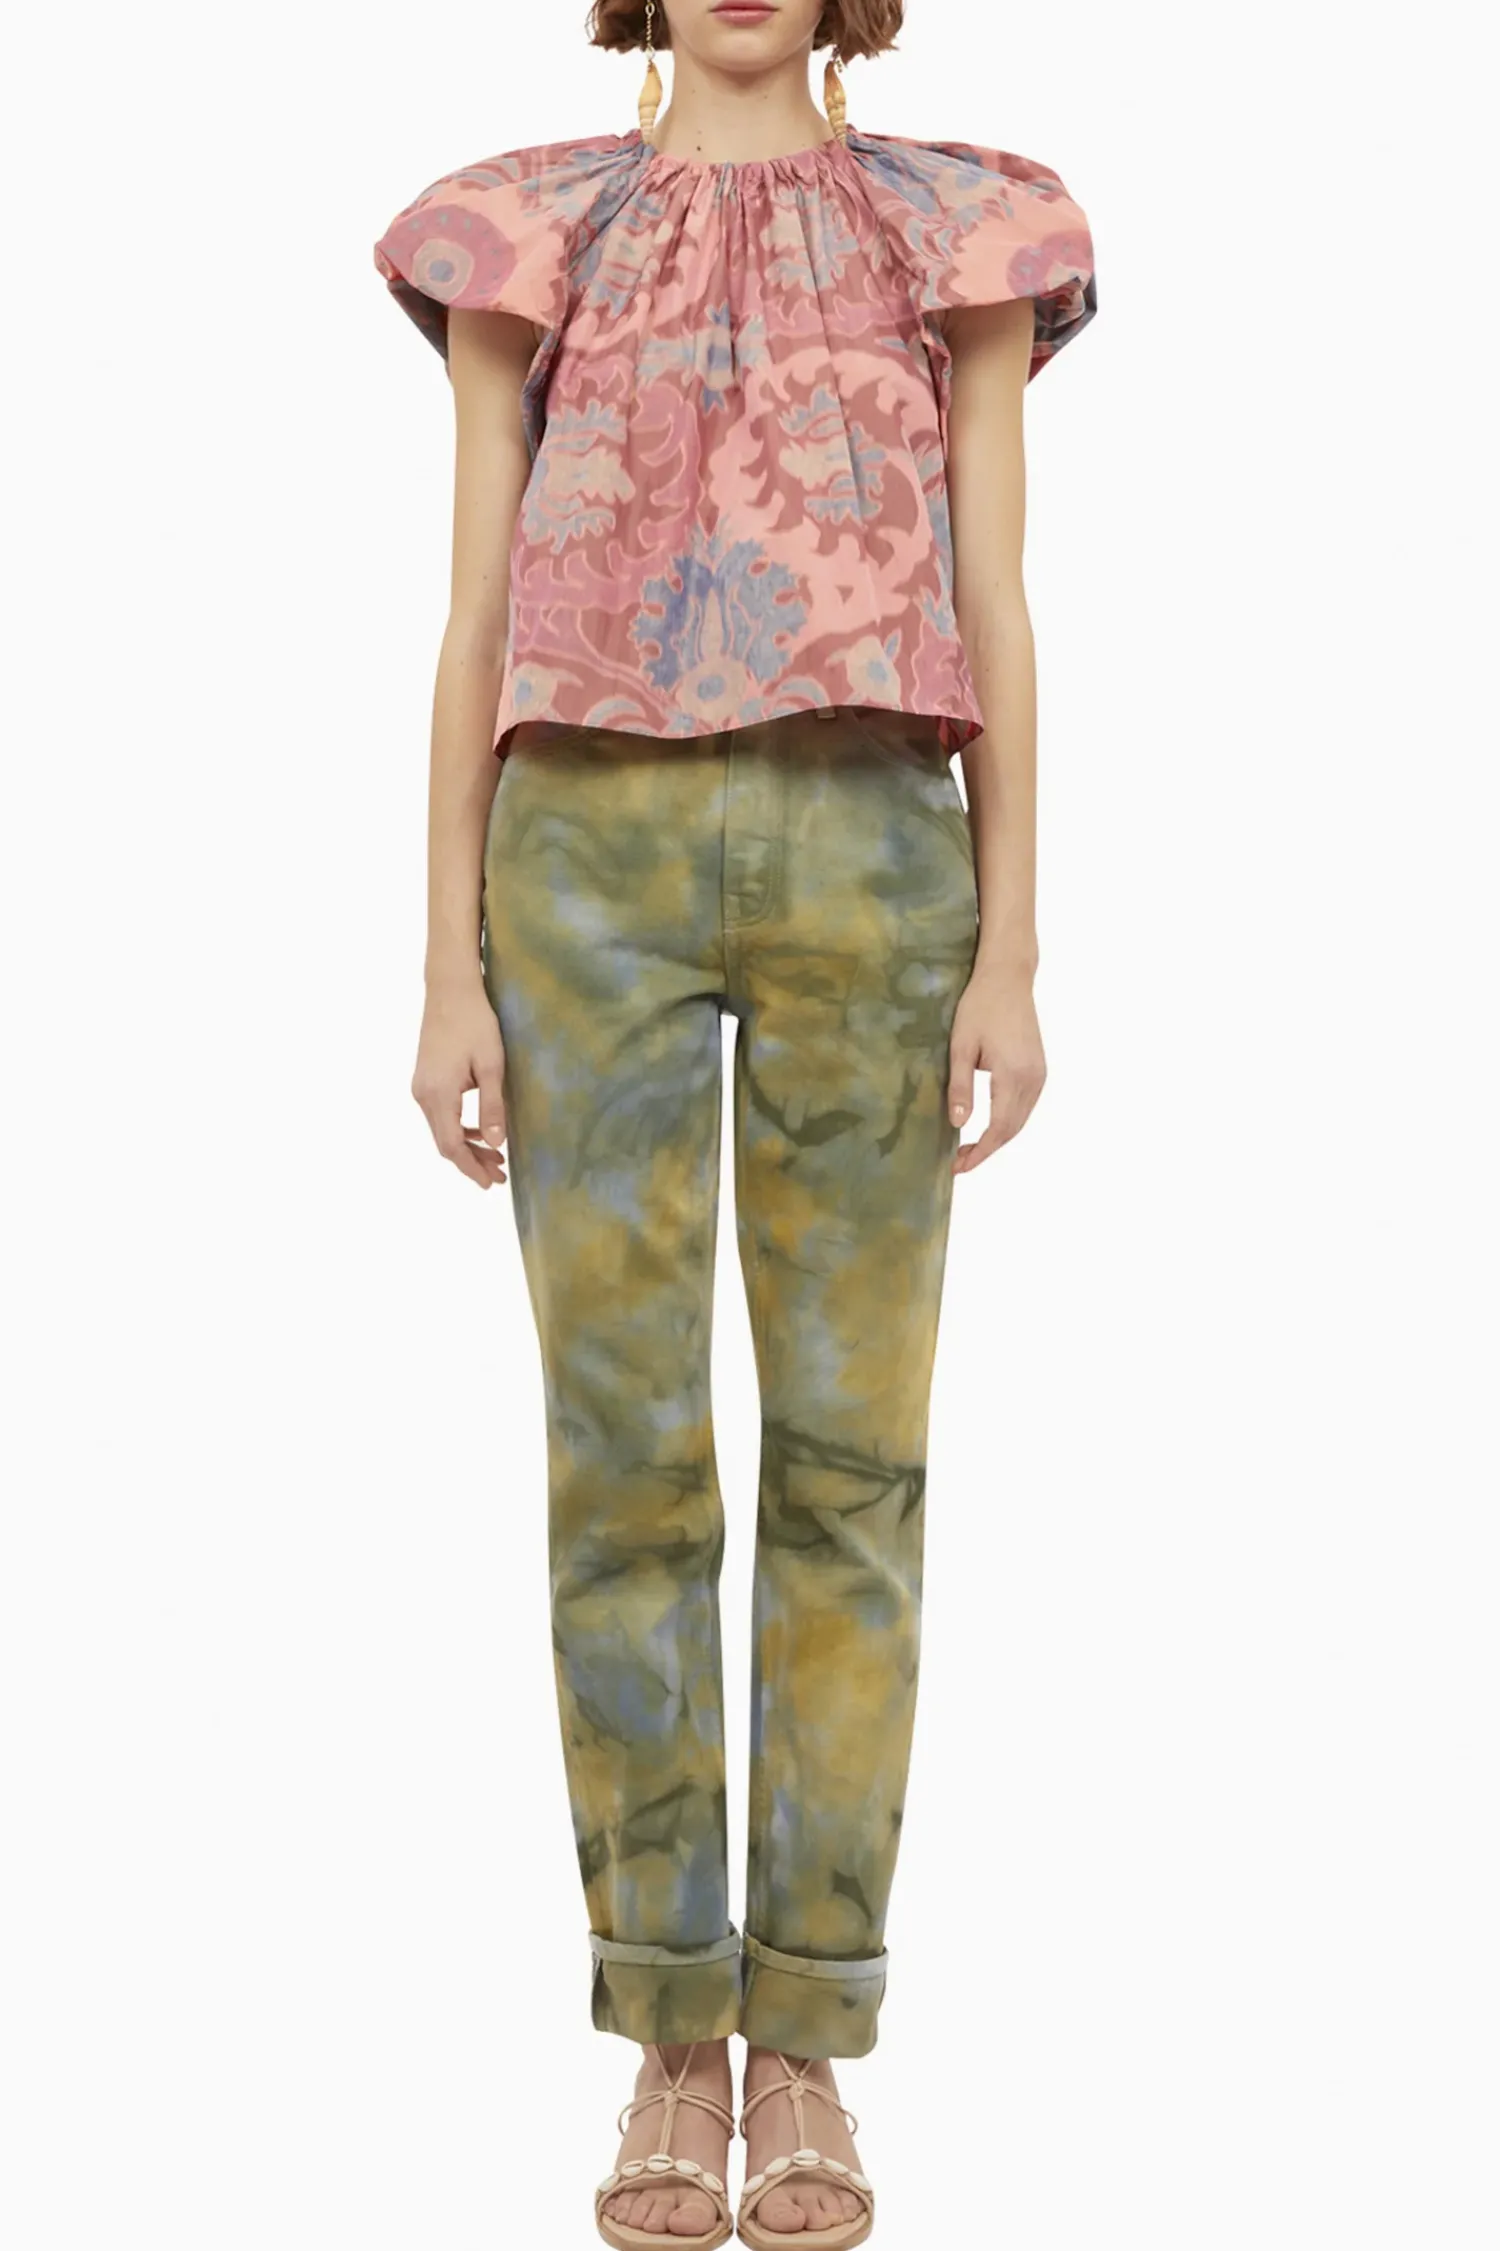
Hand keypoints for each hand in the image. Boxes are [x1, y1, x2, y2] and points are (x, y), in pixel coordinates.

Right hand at [412, 978, 507, 1188]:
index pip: (452, 1145)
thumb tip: (497, 1144)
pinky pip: (440, 1115)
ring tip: (496, 1158)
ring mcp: (421, 1087)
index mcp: (438, 1094)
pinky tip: (480, 1132)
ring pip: (442, 1130)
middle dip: (471, 1162)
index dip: (471, 1168)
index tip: (491, 1183)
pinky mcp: (425, 1079)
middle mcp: (422, 1095)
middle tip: (500, 1177)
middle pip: (445, 1143)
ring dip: (467, 1146)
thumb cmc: (475, 1023)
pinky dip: (460, 1128)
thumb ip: (492, 1106)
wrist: (450, 989)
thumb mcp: (491, 1065)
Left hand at [947, 958, 1045, 1173]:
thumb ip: (960, 1086)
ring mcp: (1040, 1074)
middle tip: (959, 1161)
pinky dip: (1009, 1122)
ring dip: (998, 1137)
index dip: (980, 1152)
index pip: (999, 1128)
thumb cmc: (980, 1006)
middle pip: (1013, 1129)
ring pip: (1021, 1120)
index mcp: (1014, 1075)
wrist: (1008, 978)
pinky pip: (1026, 1106)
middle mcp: (1033, 1079)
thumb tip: (958, 1124)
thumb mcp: (961, 1046)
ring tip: (969, 1147)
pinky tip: (989, 1124)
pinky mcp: (1039, 1069)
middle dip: (987, 1150)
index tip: (959, 1166)